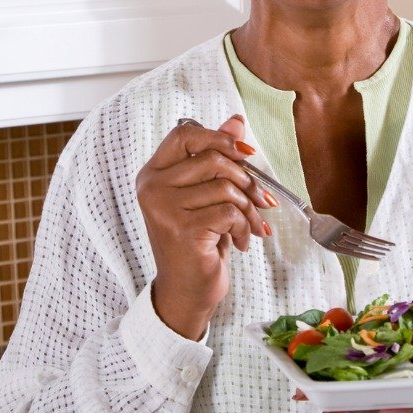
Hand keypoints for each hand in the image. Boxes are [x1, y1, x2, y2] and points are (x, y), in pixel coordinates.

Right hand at [136, 115, 272, 339]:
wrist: (187, 291)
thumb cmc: (198, 242)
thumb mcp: (207, 196)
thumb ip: (216, 157)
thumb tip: (236, 121)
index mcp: (153, 174)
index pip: (184, 134)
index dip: (219, 137)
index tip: (246, 154)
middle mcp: (152, 187)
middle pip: (213, 159)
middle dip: (246, 180)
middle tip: (260, 201)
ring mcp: (163, 208)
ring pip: (225, 187)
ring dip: (249, 209)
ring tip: (251, 227)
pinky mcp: (181, 230)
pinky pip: (229, 213)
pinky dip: (245, 228)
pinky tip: (243, 242)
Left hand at [294, 337, 412, 412]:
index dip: (409, 411)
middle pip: (383, 403)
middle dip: (354, 404)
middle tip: (321, 405)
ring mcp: (399, 395)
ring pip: (361, 395)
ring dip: (330, 393)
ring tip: (297, 391)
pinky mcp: (383, 383)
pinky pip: (353, 379)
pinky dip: (328, 376)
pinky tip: (299, 372)